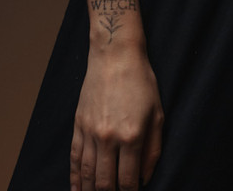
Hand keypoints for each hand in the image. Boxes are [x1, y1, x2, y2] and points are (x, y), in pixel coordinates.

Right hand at [70, 47, 164, 190]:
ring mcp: (91, 132)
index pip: (129, 181)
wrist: (115, 55)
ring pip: (87, 174)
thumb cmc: (141, 81)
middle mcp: (109, 138)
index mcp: (132, 136)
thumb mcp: (157, 114)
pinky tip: (76, 190)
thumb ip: (153, 150)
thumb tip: (145, 179)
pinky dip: (74, 177)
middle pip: (105, 183)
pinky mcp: (79, 125)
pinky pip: (74, 158)